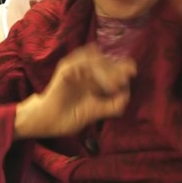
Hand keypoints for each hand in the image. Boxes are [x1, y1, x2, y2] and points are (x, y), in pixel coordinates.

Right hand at [15, 44, 133, 138]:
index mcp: (94, 80)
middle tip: (128, 73)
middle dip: (117, 67)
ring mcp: (75, 69)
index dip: (122, 68)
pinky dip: (92, 67)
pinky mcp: (66, 70)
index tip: (132, 71)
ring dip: (106, 68)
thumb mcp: (96, 112)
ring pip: (95, 60)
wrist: (48, 121)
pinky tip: (100, 78)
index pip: (110, 68)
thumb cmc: (70, 117)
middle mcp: (86, 72)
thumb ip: (112, 106)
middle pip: (105, 61)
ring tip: (114, 82)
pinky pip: (80, 62)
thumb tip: (126, 95)